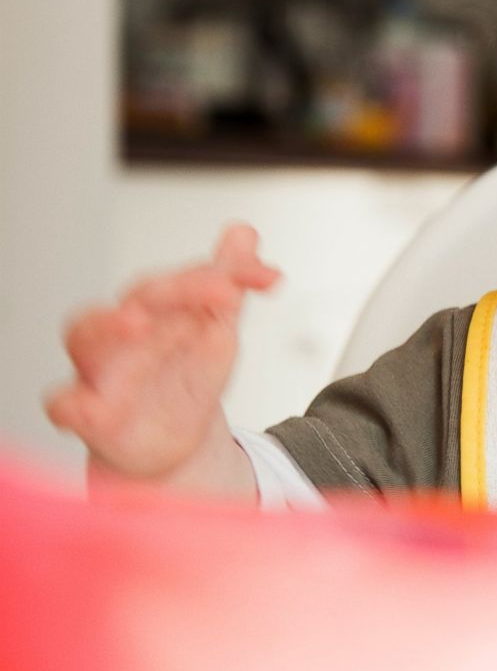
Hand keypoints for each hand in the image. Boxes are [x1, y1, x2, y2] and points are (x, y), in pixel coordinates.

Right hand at [45, 224, 279, 482]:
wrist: (174, 438)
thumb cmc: (186, 374)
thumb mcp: (216, 328)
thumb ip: (231, 281)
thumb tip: (244, 232)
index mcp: (153, 308)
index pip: (175, 281)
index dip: (212, 277)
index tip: (256, 280)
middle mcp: (123, 332)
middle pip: (135, 299)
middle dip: (172, 291)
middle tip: (218, 290)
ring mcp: (102, 370)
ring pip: (87, 336)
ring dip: (110, 326)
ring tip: (138, 322)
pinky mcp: (89, 414)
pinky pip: (65, 404)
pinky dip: (71, 403)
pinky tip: (88, 406)